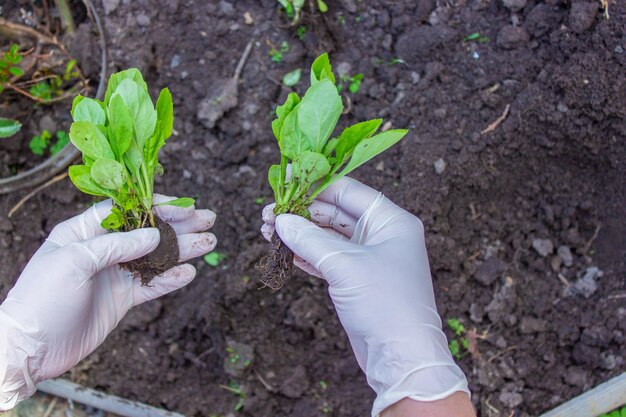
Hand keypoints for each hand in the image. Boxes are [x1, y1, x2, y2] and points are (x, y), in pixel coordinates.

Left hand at [0, 195, 215, 410]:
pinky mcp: (122, 298)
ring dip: (182, 250)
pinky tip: (190, 273)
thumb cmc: (43, 296)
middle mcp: (103, 249)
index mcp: (85, 232)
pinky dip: (171, 279)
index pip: (127, 210)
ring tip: (209, 242)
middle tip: (208, 218)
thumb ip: (117, 245)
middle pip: (148, 232)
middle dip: (179, 225)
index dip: (157, 206)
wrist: (33, 347)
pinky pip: (152, 285)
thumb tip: (154, 235)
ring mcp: (114, 274)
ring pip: (155, 257)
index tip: (184, 206)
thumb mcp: (75, 261)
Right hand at [262, 177, 468, 416]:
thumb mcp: (345, 265)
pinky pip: (326, 259)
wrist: (402, 359)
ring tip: (266, 230)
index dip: (315, 184)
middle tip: (269, 213)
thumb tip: (281, 220)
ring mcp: (368, 259)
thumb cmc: (385, 304)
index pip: (348, 191)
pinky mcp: (355, 281)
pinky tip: (281, 250)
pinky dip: (304, 255)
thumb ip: (310, 239)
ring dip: (298, 234)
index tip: (285, 179)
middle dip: (301, 212)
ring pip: (327, 237)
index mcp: (390, 221)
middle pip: (334, 213)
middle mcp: (381, 235)